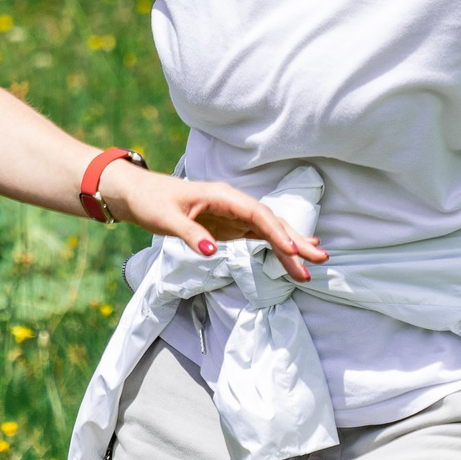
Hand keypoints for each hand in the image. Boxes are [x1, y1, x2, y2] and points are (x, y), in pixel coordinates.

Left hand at [102, 165, 329, 280]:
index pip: (257, 214)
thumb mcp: (166, 219)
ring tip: (313, 264)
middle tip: (320, 258)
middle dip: (295, 240)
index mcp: (223, 196)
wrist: (140, 195)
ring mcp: (235, 215)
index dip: (277, 231)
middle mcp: (235, 203)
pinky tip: (294, 254)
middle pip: (271, 221)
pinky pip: (260, 237)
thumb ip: (190, 235)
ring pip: (270, 230)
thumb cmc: (152, 202)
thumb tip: (212, 253)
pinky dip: (278, 246)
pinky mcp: (231, 227)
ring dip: (291, 247)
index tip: (294, 249)